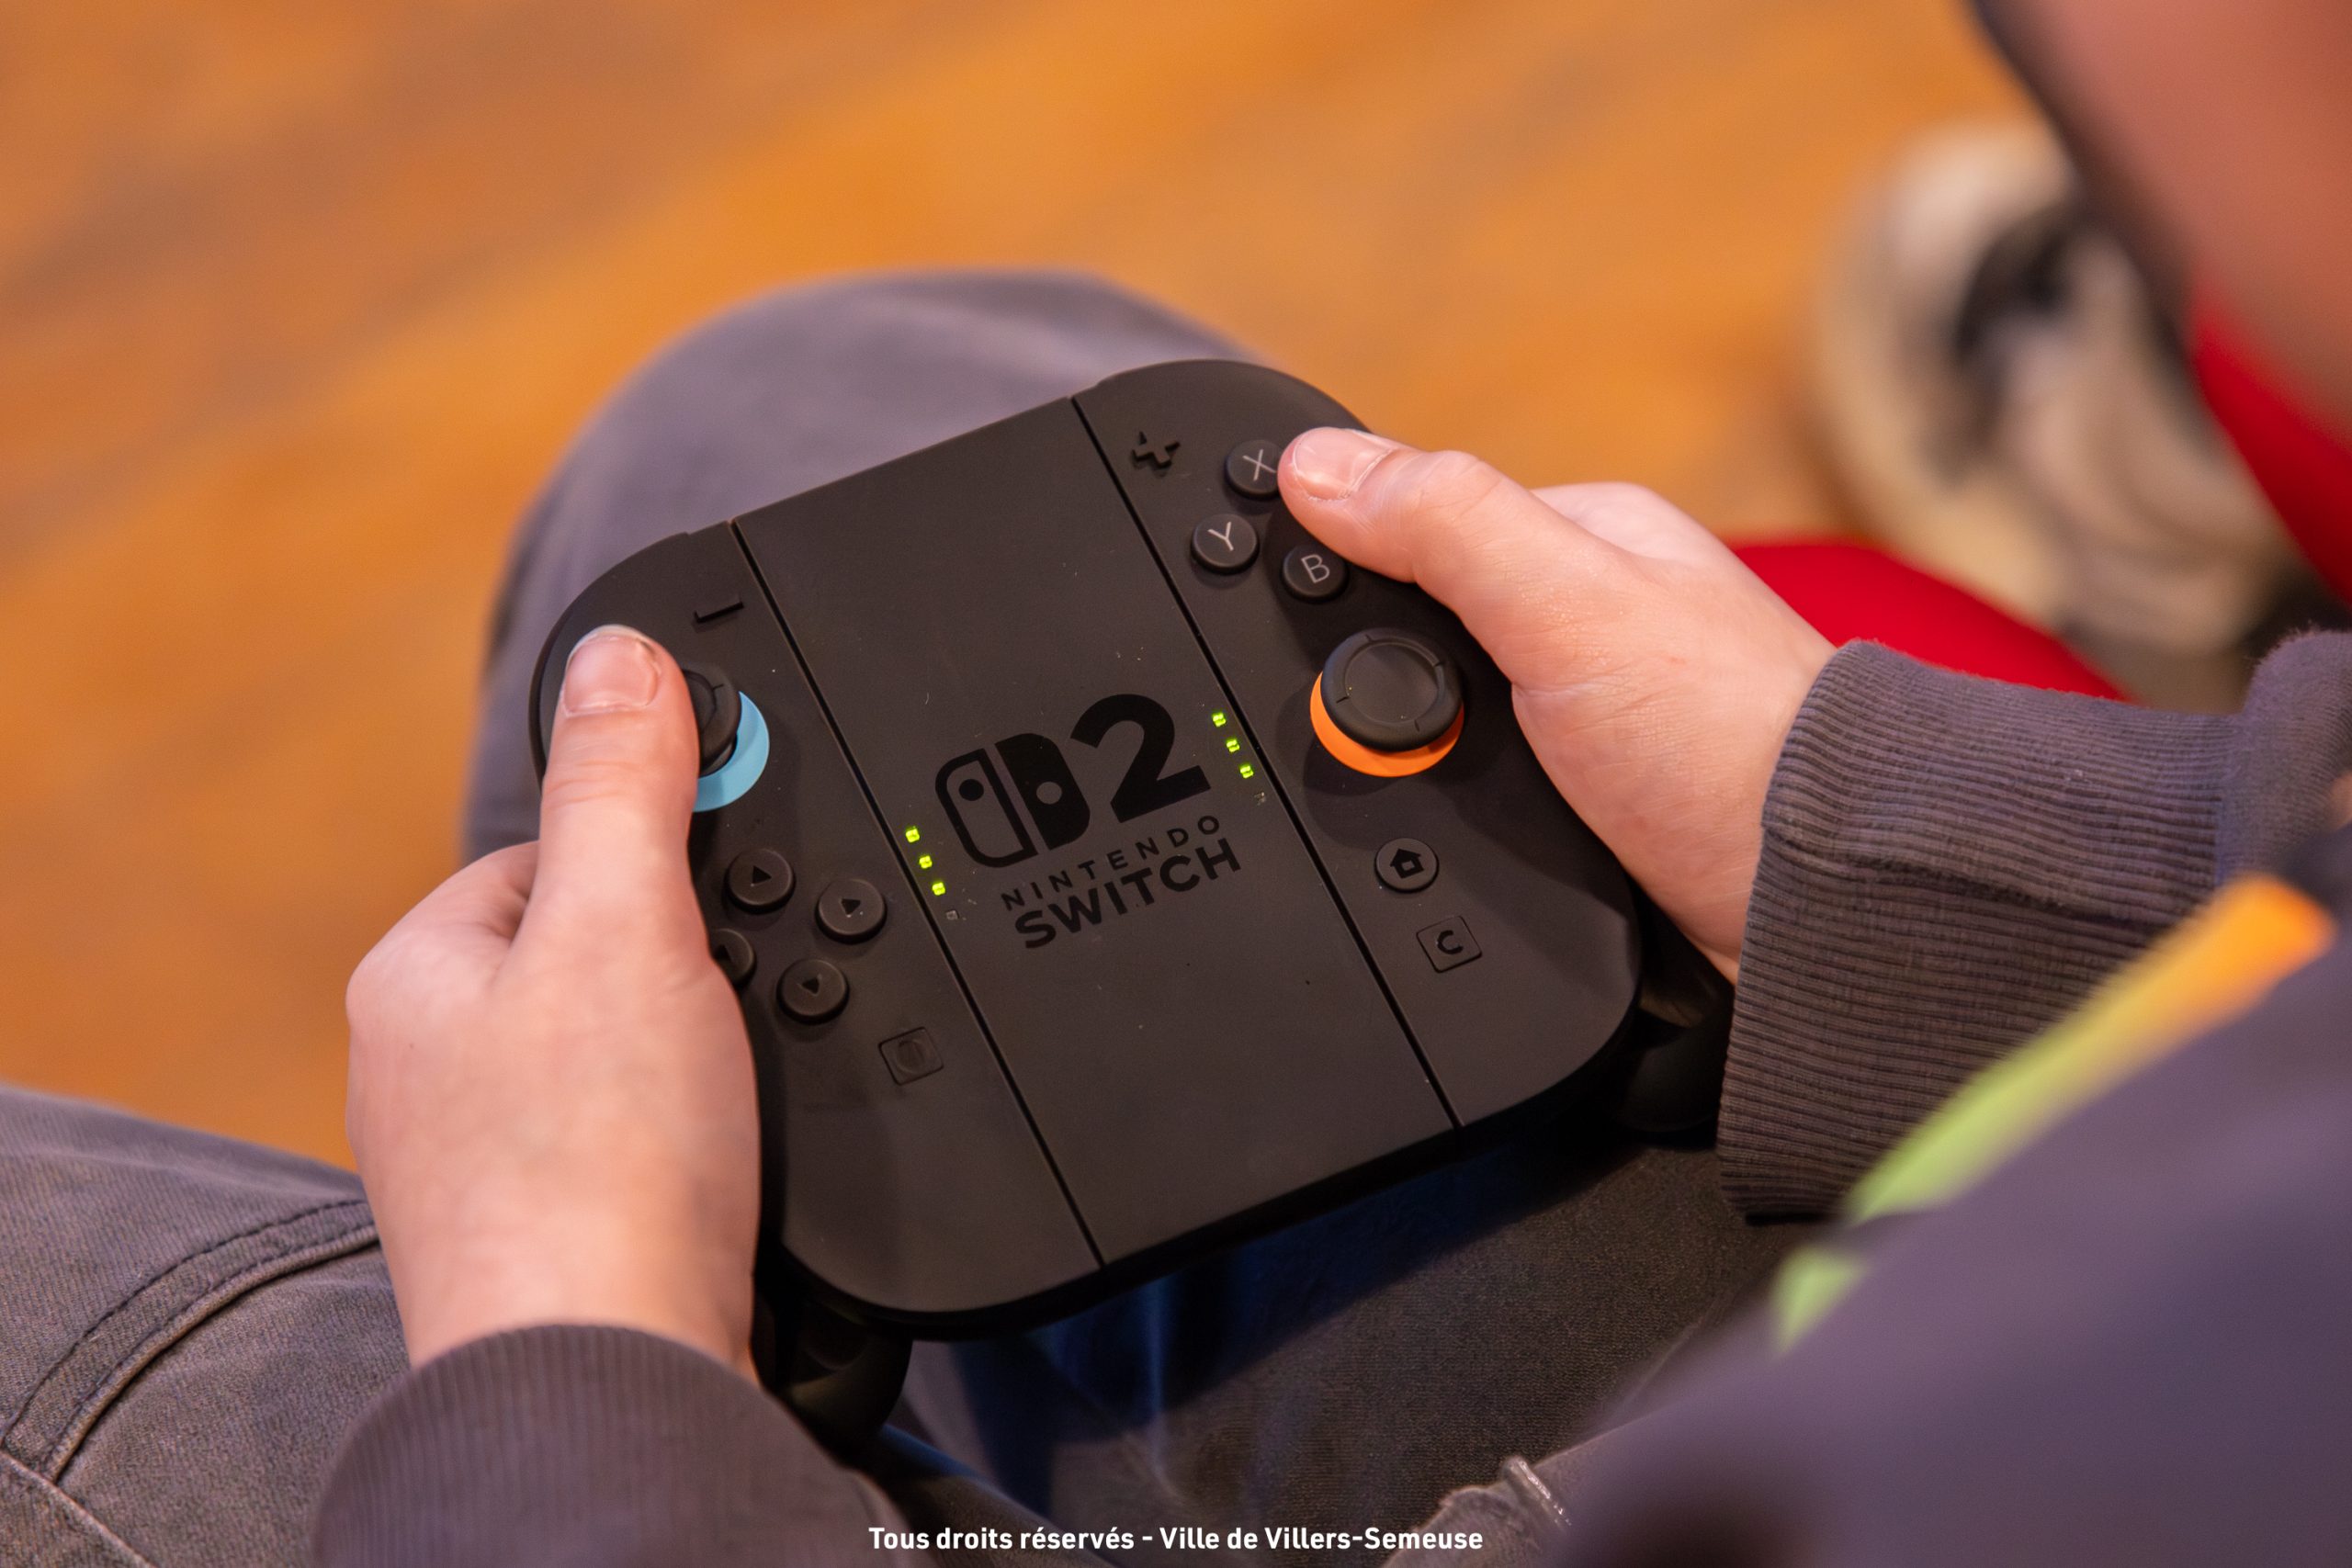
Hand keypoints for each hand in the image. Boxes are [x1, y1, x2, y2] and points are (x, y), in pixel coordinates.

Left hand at [346, 626, 759, 1374]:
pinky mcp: (561, 1227)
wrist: (616, 1375)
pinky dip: (699, 1134)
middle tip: (743, 998)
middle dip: (688, 960)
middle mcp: (434, 1066)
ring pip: (629, 1047)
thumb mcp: (622, 928)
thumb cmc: (593, 1173)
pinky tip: (733, 1154)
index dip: (656, 844)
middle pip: (598, 947)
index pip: (552, 844)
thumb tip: (618, 652)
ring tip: (742, 1087)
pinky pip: (646, 1134)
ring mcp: (493, 1156)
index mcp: (418, 974)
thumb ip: (624, 786)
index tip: (730, 865)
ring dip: (703, 1053)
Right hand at [1281, 431, 1831, 975]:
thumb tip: (1316, 465)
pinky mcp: (1586, 807)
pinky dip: (1458, 823)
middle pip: (1420, 636)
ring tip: (1450, 801)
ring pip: (1442, 729)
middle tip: (1417, 739)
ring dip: (1423, 771)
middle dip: (1388, 695)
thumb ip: (1445, 526)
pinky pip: (1478, 800)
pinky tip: (1464, 843)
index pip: (1417, 521)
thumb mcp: (1568, 606)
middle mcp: (1587, 620)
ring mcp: (1587, 718)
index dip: (1350, 564)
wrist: (1818, 906)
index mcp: (1584, 538)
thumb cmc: (1731, 743)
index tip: (1300, 619)